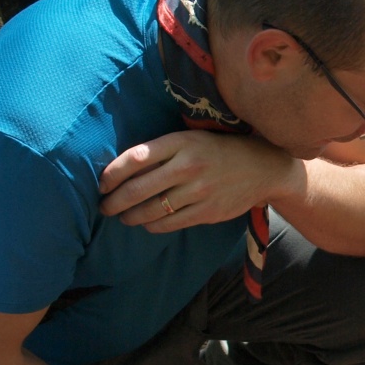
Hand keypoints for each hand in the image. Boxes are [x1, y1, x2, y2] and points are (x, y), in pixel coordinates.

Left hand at [99, 130, 304, 230]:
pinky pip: (170, 224)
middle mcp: (189, 166)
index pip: (135, 158)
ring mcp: (199, 191)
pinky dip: (152, 226)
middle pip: (138, 189)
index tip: (102, 184)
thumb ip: (161, 150)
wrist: (262, 166)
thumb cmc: (219, 150)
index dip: (112, 174)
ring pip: (151, 210)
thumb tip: (121, 169)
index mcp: (181, 141)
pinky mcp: (208, 212)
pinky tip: (147, 224)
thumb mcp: (191, 138)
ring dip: (130, 217)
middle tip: (104, 207)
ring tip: (123, 217)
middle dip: (114, 202)